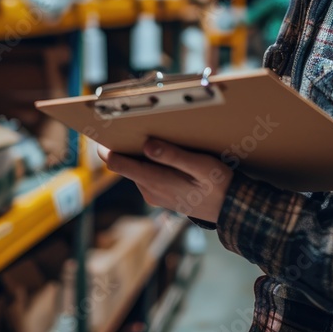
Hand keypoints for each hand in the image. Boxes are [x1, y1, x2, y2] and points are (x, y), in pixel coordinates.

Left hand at [98, 139, 232, 223]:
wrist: (230, 209)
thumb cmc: (219, 185)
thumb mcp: (202, 166)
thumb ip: (174, 156)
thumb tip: (147, 145)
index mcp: (155, 182)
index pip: (117, 163)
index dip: (106, 146)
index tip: (102, 128)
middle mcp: (148, 190)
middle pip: (124, 162)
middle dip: (125, 144)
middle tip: (130, 121)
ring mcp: (153, 193)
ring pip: (135, 167)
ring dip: (139, 152)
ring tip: (149, 131)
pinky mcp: (159, 193)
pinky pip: (145, 173)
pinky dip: (148, 160)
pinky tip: (162, 149)